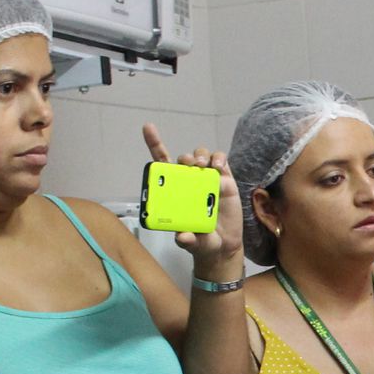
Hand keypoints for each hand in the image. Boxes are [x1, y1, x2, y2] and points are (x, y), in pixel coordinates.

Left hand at [146, 123, 243, 276]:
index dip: (155, 144)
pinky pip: (221, 160)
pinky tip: (219, 166)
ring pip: (202, 156)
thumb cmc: (202, 242)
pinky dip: (219, 158)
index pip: (162, 163)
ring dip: (201, 156)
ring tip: (205, 167)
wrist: (223, 246)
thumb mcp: (192, 243)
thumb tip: (182, 237)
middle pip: (184, 159)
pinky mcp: (225, 180)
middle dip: (186, 158)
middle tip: (191, 167)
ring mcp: (207, 179)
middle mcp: (189, 181)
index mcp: (175, 191)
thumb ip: (186, 240)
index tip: (148, 127)